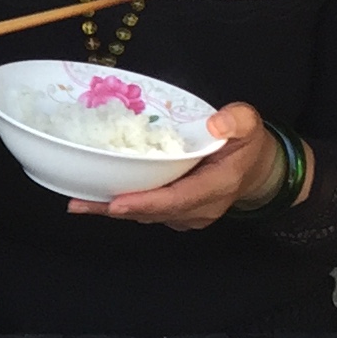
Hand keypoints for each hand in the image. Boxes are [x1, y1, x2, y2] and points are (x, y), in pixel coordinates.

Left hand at [74, 102, 285, 227]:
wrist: (257, 170)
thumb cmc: (248, 144)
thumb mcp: (250, 124)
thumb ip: (237, 121)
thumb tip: (215, 124)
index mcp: (218, 186)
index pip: (179, 199)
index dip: (146, 202)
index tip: (117, 203)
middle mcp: (201, 208)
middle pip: (155, 212)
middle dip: (117, 209)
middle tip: (80, 203)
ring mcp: (189, 216)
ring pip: (148, 216)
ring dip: (114, 211)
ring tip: (79, 203)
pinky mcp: (178, 215)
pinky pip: (149, 213)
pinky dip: (124, 207)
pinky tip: (96, 199)